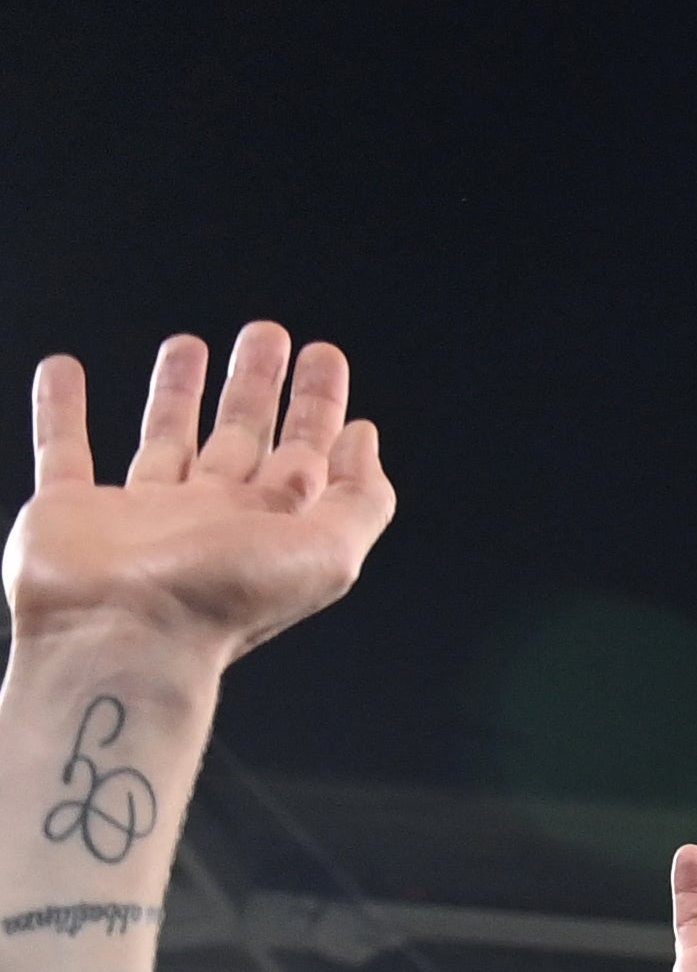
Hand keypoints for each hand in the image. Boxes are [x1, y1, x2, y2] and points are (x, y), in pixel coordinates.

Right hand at [7, 329, 395, 659]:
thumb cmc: (224, 601)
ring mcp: (140, 515)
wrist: (122, 637)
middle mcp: (209, 518)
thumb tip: (364, 439)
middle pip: (241, 436)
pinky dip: (59, 409)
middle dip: (256, 385)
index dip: (318, 404)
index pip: (304, 452)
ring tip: (189, 342)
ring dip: (178, 391)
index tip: (322, 357)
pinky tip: (65, 368)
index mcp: (269, 526)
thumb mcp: (328, 553)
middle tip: (266, 334)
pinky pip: (61, 448)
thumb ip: (358, 499)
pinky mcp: (71, 512)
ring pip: (165, 438)